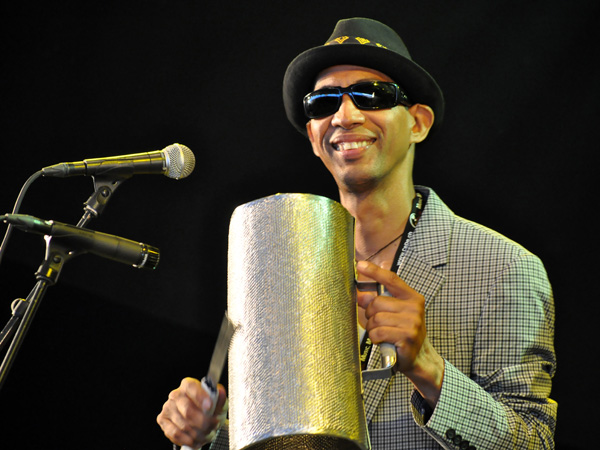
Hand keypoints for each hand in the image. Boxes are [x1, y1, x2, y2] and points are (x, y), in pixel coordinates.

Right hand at [157, 377, 227, 448]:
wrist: (201, 422)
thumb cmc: (210, 411)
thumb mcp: (218, 405)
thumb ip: (220, 399)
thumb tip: (220, 392)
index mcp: (188, 385)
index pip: (191, 388)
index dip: (200, 397)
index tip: (210, 407)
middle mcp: (176, 394)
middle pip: (187, 410)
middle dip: (203, 422)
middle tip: (213, 427)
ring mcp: (167, 407)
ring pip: (183, 425)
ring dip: (198, 434)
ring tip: (207, 434)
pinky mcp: (163, 420)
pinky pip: (176, 434)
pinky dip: (188, 440)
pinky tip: (196, 440)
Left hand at [356, 260, 443, 405]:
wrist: (419, 358)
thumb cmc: (404, 333)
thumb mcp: (394, 314)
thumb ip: (379, 302)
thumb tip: (360, 295)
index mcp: (412, 298)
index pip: (391, 279)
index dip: (374, 271)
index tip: (360, 265)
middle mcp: (414, 308)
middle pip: (377, 303)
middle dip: (370, 315)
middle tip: (376, 323)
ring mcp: (412, 323)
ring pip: (375, 319)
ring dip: (372, 328)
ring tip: (381, 333)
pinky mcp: (406, 337)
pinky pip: (378, 332)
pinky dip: (375, 338)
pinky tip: (382, 341)